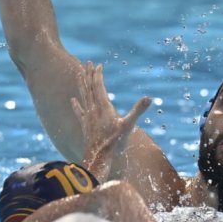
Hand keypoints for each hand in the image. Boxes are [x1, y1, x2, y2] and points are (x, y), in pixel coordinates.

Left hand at [71, 62, 150, 181]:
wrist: (99, 158)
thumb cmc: (114, 142)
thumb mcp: (128, 125)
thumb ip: (138, 110)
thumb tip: (149, 98)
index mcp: (103, 107)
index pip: (99, 86)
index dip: (98, 75)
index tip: (98, 65)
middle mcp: (93, 109)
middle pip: (89, 88)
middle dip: (88, 75)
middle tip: (87, 63)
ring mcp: (88, 117)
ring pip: (83, 96)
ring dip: (81, 84)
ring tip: (79, 74)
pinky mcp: (85, 126)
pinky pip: (79, 112)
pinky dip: (76, 104)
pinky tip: (73, 99)